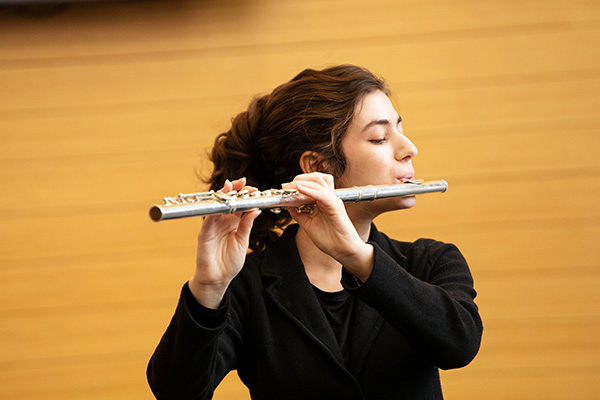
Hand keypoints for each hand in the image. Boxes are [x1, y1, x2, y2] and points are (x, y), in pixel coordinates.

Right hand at [189, 178, 260, 308]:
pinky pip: (208, 218)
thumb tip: (256, 209)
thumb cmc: (230, 262)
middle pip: (228, 201)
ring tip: (231, 187)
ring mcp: (212, 225)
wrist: (218, 279)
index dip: (245, 195)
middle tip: (243, 183)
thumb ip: (247, 225)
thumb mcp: (243, 242)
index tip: (254, 189)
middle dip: (234, 190)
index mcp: (234, 222)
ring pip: (217, 205)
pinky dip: (214, 209)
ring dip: (223, 195)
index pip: (239, 204)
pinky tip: (220, 203)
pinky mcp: (204, 232)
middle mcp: (223, 221)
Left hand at [285, 173, 372, 279]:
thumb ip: (299, 214)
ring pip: (317, 183)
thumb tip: (288, 206)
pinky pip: (320, 194)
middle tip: (285, 185)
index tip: (284, 188)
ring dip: (301, 183)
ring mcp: (333, 201)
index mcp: (323, 201)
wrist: (342, 251)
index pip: (312, 184)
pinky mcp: (335, 206)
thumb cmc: (330, 240)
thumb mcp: (308, 225)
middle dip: (299, 179)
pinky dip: (308, 190)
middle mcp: (329, 198)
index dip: (297, 183)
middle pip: (315, 178)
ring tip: (289, 187)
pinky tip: (299, 189)